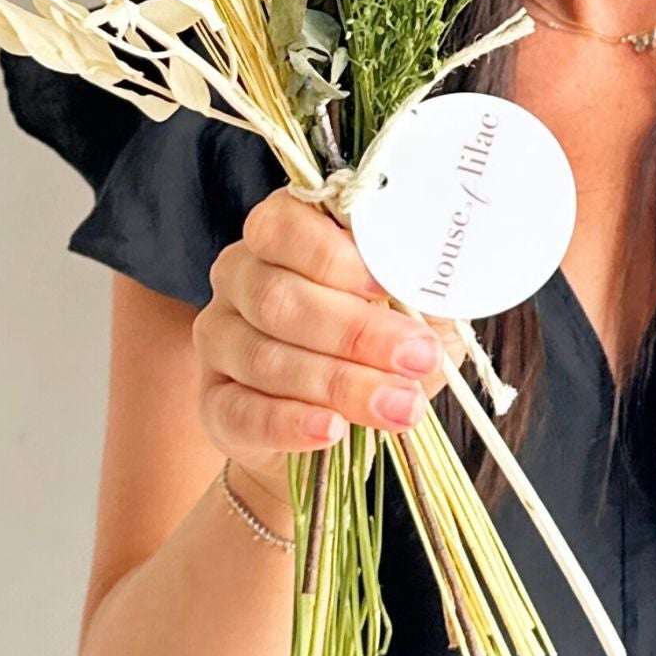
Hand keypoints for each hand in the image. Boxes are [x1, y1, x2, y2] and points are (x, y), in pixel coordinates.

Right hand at [193, 190, 456, 503]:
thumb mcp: (411, 307)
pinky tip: (332, 430)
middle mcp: (239, 276)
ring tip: (401, 406)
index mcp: (282, 233)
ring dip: (340, 383)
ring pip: (265, 357)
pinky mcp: (213, 403)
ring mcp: (218, 339)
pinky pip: (242, 412)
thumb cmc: (380, 343)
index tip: (387, 284)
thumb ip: (419, 287)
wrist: (334, 425)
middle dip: (356, 331)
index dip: (331, 254)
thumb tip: (441, 279)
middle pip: (279, 297)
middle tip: (418, 357)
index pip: (285, 226)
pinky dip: (291, 423)